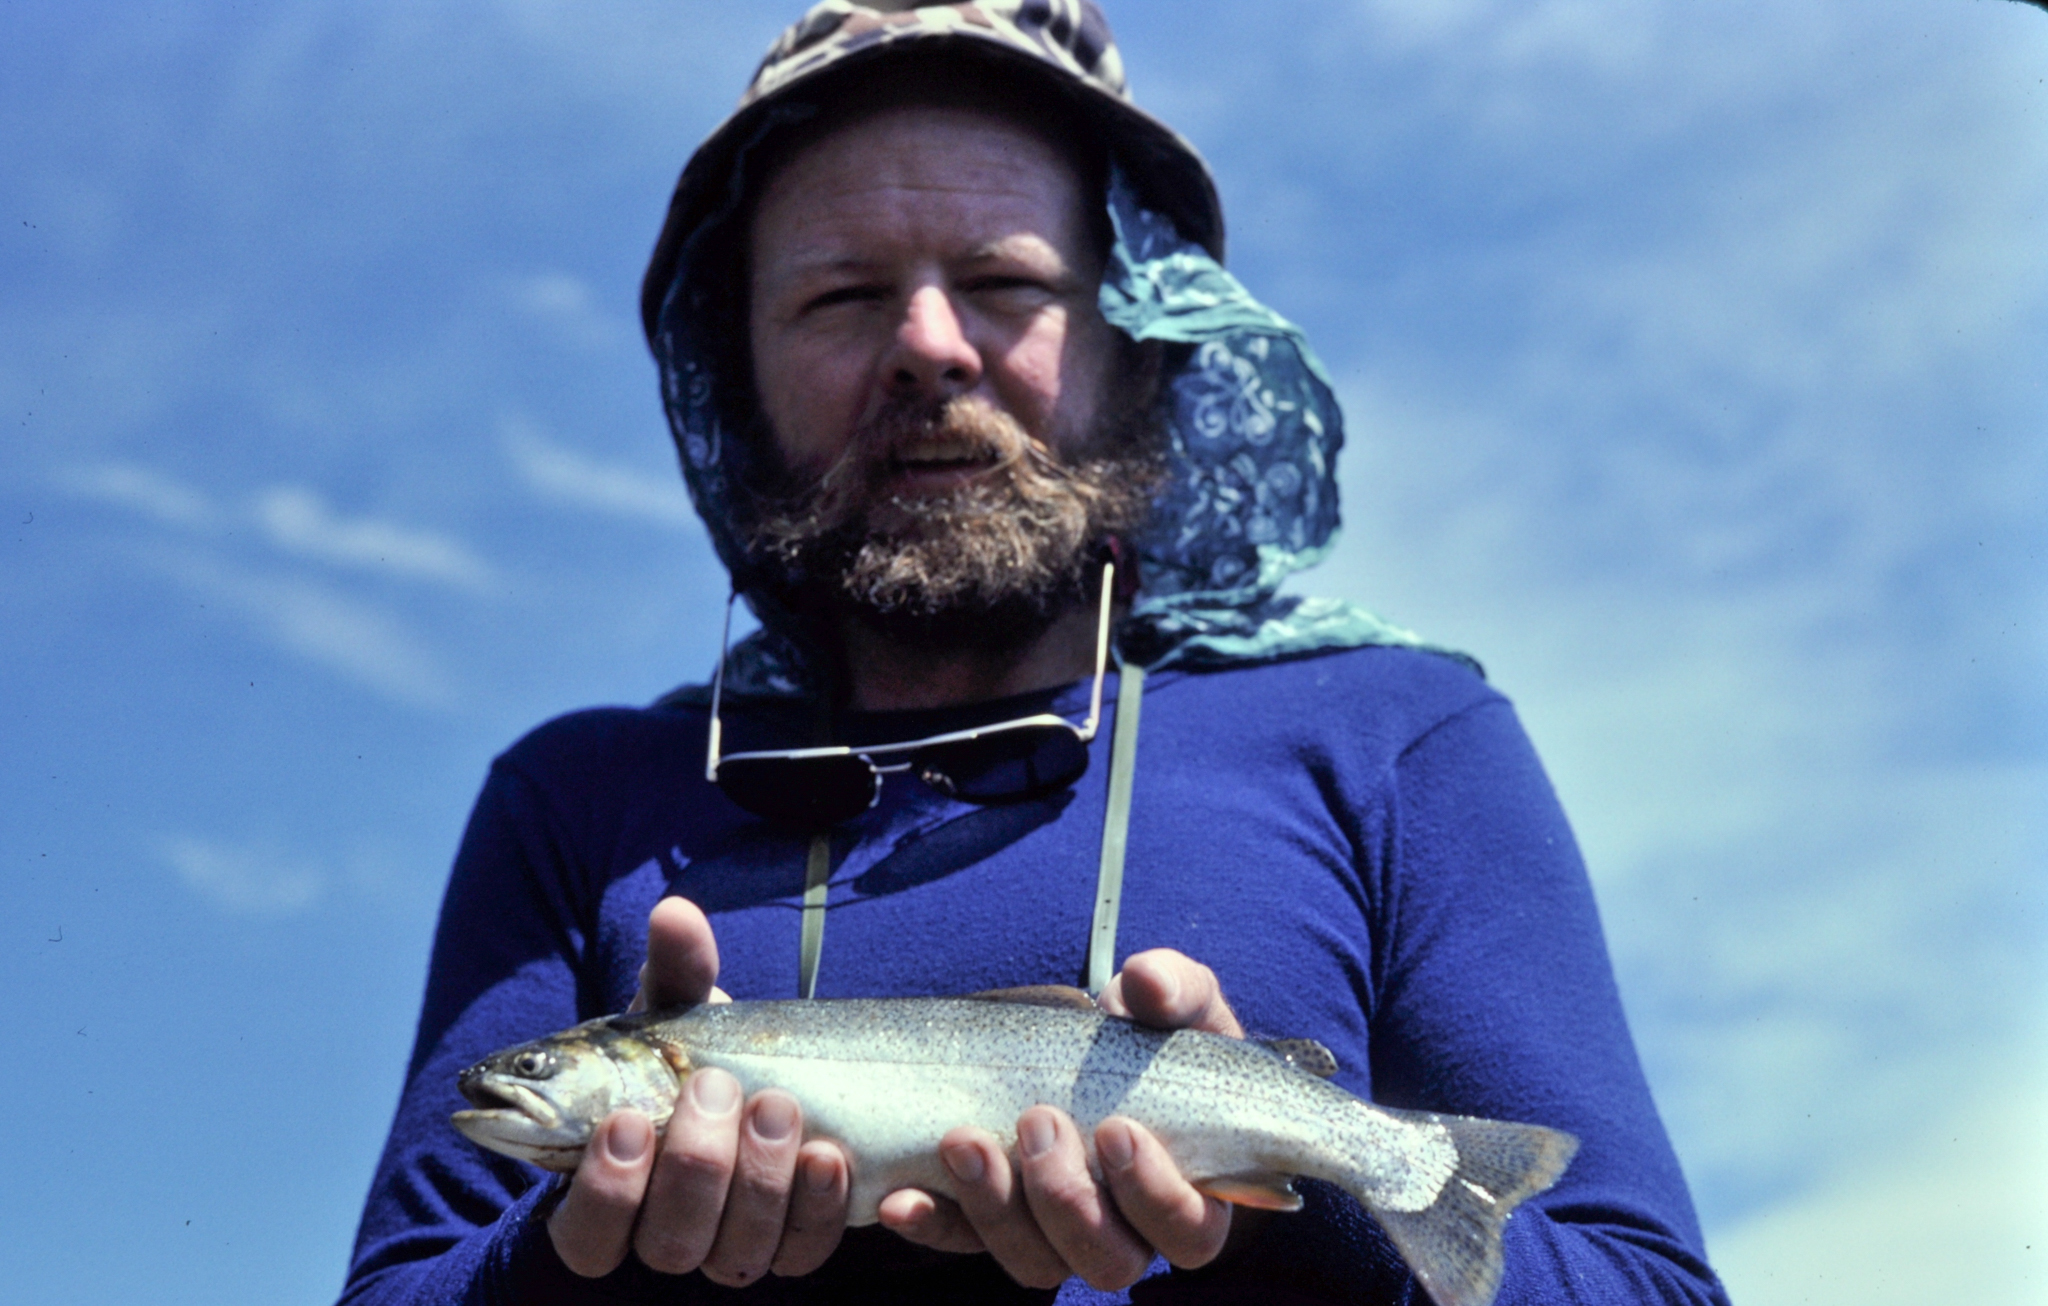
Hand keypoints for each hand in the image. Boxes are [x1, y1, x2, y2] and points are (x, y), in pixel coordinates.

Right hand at [546, 896, 851, 1283]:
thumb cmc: (694, 1052)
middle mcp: (664, 1234)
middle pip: (669, 1240)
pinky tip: (829, 1155)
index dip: (605, 1191)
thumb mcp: (680, 1011)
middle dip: (695, 1164)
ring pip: (734, 1253)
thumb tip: (676, 912)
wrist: (762, 1082)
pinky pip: (801, 1251)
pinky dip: (816, 1208)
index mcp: (611, 1191)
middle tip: (716, 1088)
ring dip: (758, 1181)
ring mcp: (729, 1247)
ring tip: (776, 1106)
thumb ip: (674, 970)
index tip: (630, 1118)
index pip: (587, 1231)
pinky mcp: (790, 1244)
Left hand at [878, 949, 1245, 1290]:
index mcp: (1189, 1191)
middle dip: (1067, 1198)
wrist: (1093, 1046)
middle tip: (1038, 1119)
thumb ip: (1175, 988)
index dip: (1155, 1195)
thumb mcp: (1176, 1003)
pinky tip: (901, 1198)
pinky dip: (933, 1224)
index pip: (1187, 1230)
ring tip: (965, 1141)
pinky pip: (964, 1243)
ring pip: (1036, 1263)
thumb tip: (1147, 981)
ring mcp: (1056, 1233)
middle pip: (1108, 1260)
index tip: (1116, 1128)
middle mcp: (1127, 1230)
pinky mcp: (995, 1223)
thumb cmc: (1154, 1035)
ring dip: (996, 1210)